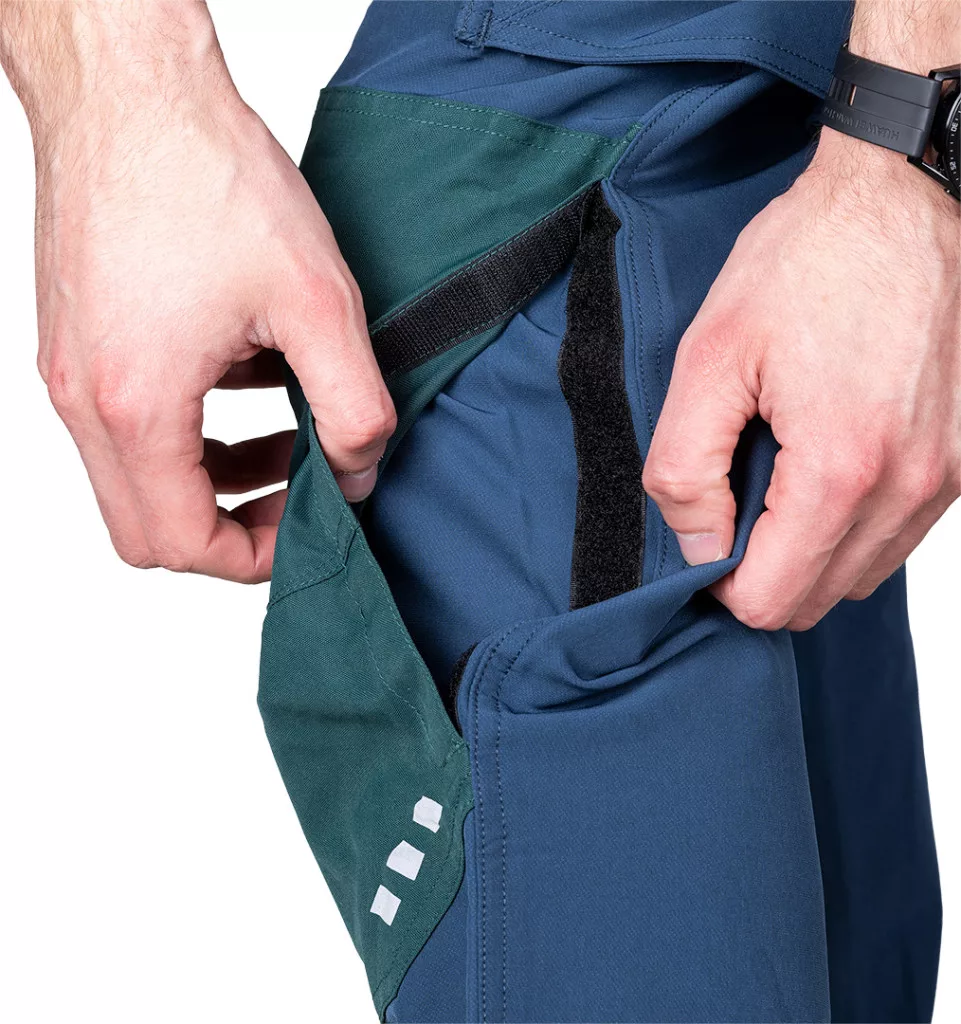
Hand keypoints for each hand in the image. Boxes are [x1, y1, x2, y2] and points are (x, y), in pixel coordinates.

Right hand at [4, 2, 393, 582]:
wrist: (132, 88)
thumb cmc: (205, 174)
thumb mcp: (315, 301)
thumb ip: (352, 406)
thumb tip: (357, 471)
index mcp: (136, 405)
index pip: (182, 542)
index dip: (254, 557)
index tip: (307, 529)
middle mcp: (85, 399)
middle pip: (147, 529)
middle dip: (230, 529)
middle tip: (295, 495)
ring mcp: (71, 370)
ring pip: (136, 479)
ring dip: (214, 478)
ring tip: (285, 438)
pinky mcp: (78, 340)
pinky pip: (127, 424)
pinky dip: (189, 430)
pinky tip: (246, 382)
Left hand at [642, 132, 959, 629]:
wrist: (900, 196)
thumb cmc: (807, 262)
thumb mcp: (710, 357)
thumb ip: (685, 468)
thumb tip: (697, 548)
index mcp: (842, 469)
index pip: (772, 602)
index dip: (721, 584)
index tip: (706, 533)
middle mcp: (912, 486)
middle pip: (819, 598)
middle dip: (765, 571)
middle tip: (736, 497)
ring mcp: (950, 475)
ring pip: (862, 572)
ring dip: (810, 547)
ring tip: (783, 470)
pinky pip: (899, 531)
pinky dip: (854, 521)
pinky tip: (828, 460)